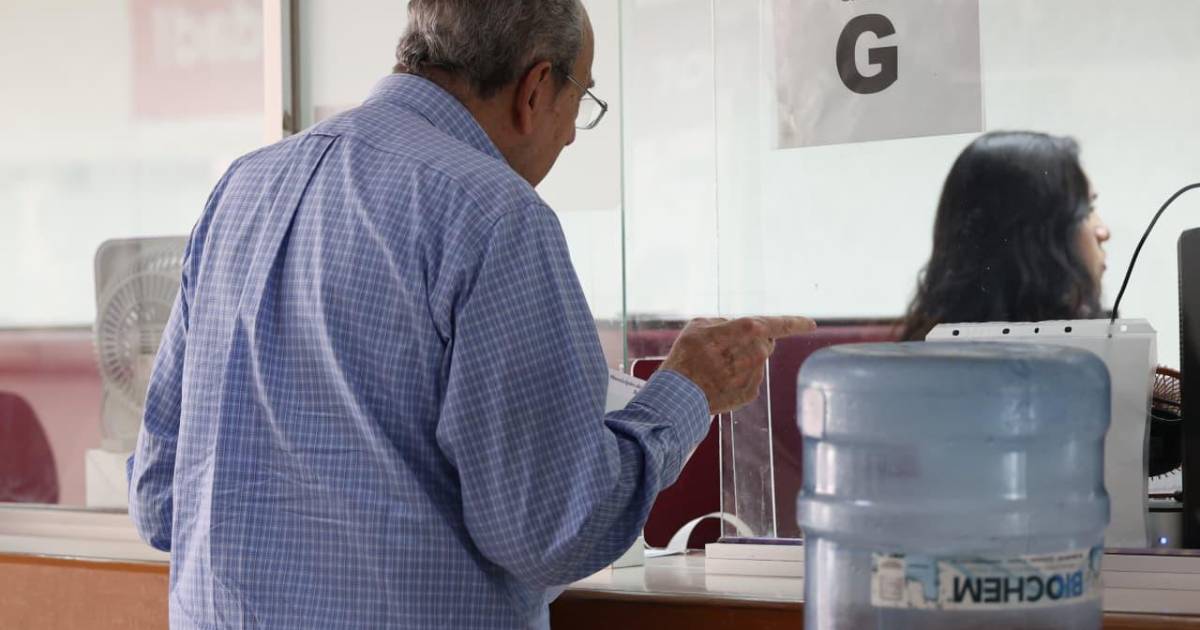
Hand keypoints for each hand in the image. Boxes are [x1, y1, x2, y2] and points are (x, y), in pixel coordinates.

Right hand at [660, 316, 816, 413]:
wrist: (679, 395)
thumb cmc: (686, 356)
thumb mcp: (698, 326)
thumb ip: (723, 323)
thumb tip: (733, 329)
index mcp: (747, 331)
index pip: (777, 324)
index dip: (795, 323)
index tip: (812, 324)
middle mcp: (757, 353)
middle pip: (763, 343)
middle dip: (749, 343)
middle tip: (722, 348)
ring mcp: (755, 375)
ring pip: (755, 362)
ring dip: (740, 361)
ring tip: (714, 367)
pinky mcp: (750, 393)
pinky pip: (749, 379)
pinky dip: (736, 378)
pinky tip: (717, 381)